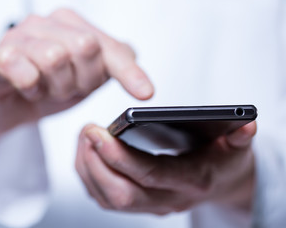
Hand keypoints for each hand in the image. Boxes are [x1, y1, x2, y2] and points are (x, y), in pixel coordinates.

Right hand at [0, 9, 153, 150]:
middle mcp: (48, 23)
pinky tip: (27, 90)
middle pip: (86, 47)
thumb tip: (136, 58)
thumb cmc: (47, 88)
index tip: (145, 93)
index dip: (129, 71)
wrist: (9, 106)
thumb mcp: (86, 80)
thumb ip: (110, 67)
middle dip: (82, 79)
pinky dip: (31, 89)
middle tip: (67, 87)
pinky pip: (25, 72)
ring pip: (56, 58)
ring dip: (55, 87)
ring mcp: (21, 36)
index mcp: (74, 25)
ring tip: (46, 89)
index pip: (110, 46)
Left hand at [76, 121, 256, 214]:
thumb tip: (245, 124)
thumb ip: (239, 136)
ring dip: (89, 168)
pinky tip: (87, 151)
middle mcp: (167, 199)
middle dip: (97, 162)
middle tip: (87, 131)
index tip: (98, 132)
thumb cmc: (223, 161)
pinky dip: (89, 175)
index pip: (151, 174)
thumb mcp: (236, 147)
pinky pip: (104, 197)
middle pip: (121, 193)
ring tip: (84, 137)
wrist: (220, 183)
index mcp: (191, 181)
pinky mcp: (137, 203)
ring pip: (108, 198)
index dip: (121, 156)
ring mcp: (150, 205)